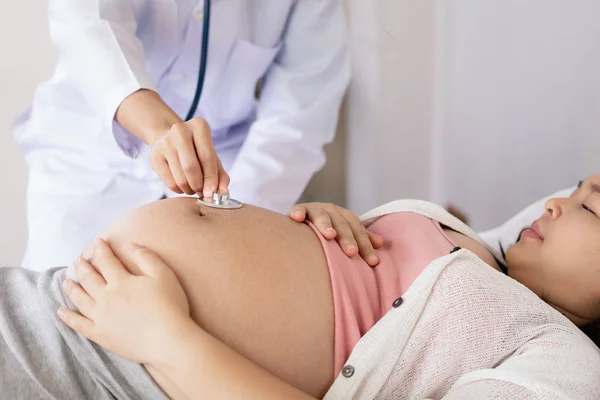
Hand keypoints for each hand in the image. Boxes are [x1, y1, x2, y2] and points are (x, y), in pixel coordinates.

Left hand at [57, 238, 190, 365]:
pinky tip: (61, 311)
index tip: (98, 241)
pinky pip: (79, 324)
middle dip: (83, 266)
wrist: (167, 340)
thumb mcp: (164, 275)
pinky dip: (68, 317)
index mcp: (121, 281)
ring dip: (71, 288)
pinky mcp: (100, 335)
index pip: (106, 261)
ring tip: (66, 282)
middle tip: (78, 259)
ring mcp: (100, 317)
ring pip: (80, 299)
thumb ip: (146, 257)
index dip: (101, 249)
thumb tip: (131, 244)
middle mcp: (106, 297)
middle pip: (89, 278)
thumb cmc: (170, 306)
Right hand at [149, 118, 229, 196]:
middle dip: (199, 185)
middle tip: (202, 192)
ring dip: (189, 189)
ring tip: (193, 188)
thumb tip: (223, 192)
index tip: (212, 193)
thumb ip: (221, 174)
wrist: (171, 141)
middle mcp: (180, 130)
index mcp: (199, 126)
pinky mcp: (154, 155)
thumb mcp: (212, 158)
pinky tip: (182, 186)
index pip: (207, 157)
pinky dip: (178, 190)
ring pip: (180, 177)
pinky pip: (169, 182)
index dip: (211, 178)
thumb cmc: (196, 151)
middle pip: (191, 167)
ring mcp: (165, 142)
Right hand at [288, 203, 383, 265]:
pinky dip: (298, 212)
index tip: (372, 261)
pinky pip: (297, 210)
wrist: (301, 221)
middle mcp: (331, 211)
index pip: (358, 231)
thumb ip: (361, 238)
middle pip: (342, 225)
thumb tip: (380, 244)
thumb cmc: (326, 231)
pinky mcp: (298, 210)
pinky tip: (298, 218)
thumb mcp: (344, 232)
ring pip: (321, 217)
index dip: (365, 246)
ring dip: (326, 225)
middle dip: (347, 238)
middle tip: (352, 252)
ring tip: (330, 235)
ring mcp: (314, 210)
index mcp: (344, 217)